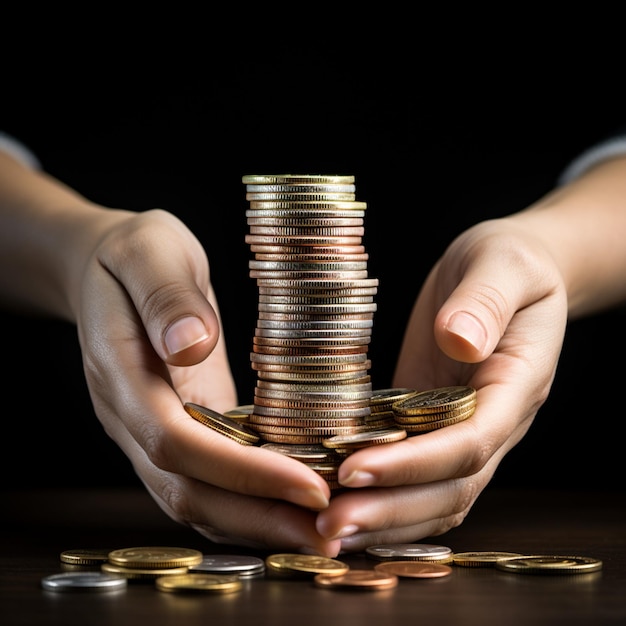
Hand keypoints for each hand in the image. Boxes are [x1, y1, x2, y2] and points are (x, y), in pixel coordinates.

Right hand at [75, 208, 338, 554]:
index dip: (240, 471)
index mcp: (120, 374)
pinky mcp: (179, 426)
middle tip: (330, 533)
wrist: (104, 268)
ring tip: (323, 530)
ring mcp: (152, 428)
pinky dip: (252, 498)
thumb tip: (192, 346)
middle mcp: (132, 417)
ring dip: (259, 521)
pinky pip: (210, 479)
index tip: (306, 484)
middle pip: (187, 490)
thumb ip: (165, 296)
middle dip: (258, 517)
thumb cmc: (132, 254)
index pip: (175, 443)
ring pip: (197, 497)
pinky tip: (297, 500)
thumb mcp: (148, 251)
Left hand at [315, 217, 567, 551]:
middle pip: (449, 487)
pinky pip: (414, 472)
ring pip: (433, 495)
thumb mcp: (503, 264)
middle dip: (390, 510)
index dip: (415, 464)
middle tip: (327, 526)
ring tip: (325, 530)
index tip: (356, 469)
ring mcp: (464, 425)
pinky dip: (381, 495)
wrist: (507, 269)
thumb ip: (485, 302)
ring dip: (383, 518)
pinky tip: (339, 501)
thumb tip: (458, 341)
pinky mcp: (434, 420)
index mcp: (516, 385)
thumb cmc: (509, 261)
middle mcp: (494, 420)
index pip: (470, 442)